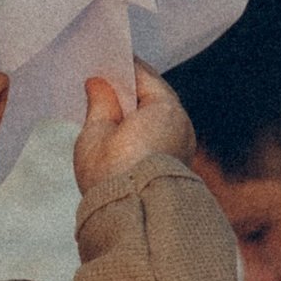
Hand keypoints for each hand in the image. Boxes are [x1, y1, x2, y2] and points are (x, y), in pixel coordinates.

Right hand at [73, 64, 193, 196]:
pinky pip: (160, 136)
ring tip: (108, 107)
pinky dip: (143, 130)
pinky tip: (121, 133)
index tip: (102, 60)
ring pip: (157, 118)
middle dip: (129, 90)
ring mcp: (183, 146)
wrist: (133, 221)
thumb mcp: (96, 133)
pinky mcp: (178, 166)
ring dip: (136, 111)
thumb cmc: (113, 175)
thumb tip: (98, 84)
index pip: (144, 76)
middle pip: (154, 96)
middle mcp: (182, 124)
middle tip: (101, 82)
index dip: (121, 67)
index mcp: (166, 108)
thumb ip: (100, 103)